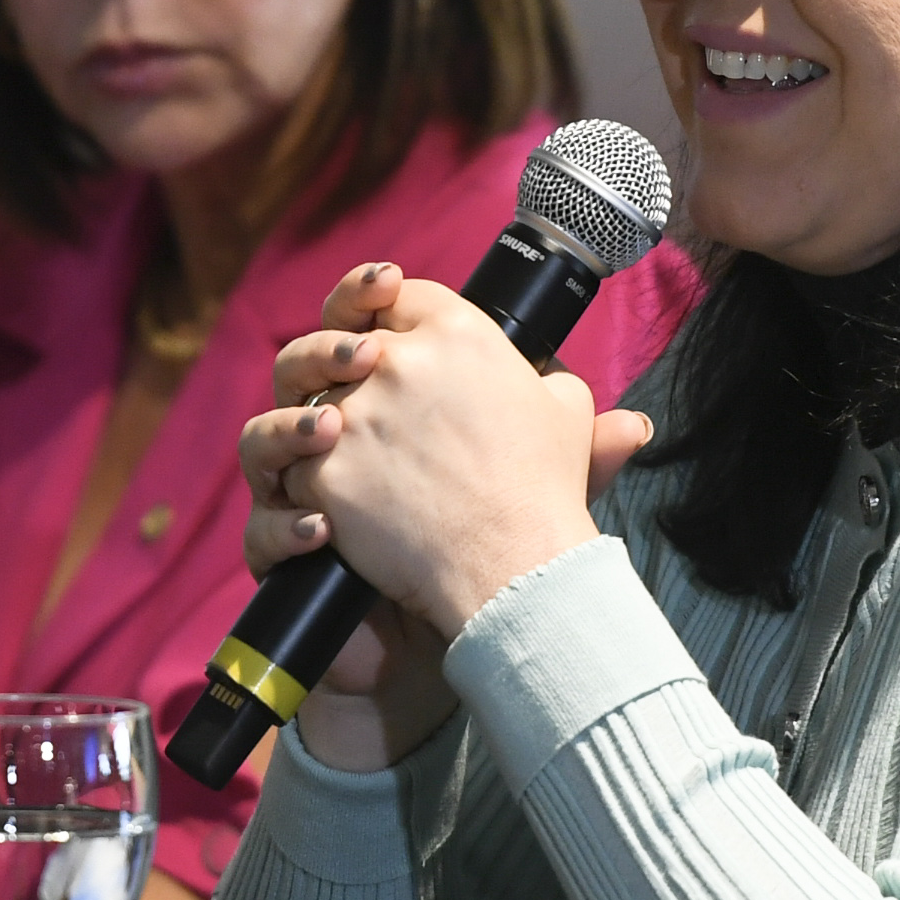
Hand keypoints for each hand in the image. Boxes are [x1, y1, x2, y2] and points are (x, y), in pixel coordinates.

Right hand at [236, 261, 654, 765]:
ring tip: (328, 432)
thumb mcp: (550, 478)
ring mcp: (307, 491)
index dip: (361, 294)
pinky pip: (264, 532)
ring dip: (287, 428)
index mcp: (394, 393)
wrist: (467, 616)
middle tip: (363, 357)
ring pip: (262, 441)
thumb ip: (582, 442)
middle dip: (320, 349)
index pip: (360, 321)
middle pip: (298, 366)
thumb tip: (637, 424)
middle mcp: (341, 431)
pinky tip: (323, 529)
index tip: (387, 283)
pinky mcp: (294, 551)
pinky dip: (285, 526)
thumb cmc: (500, 529)